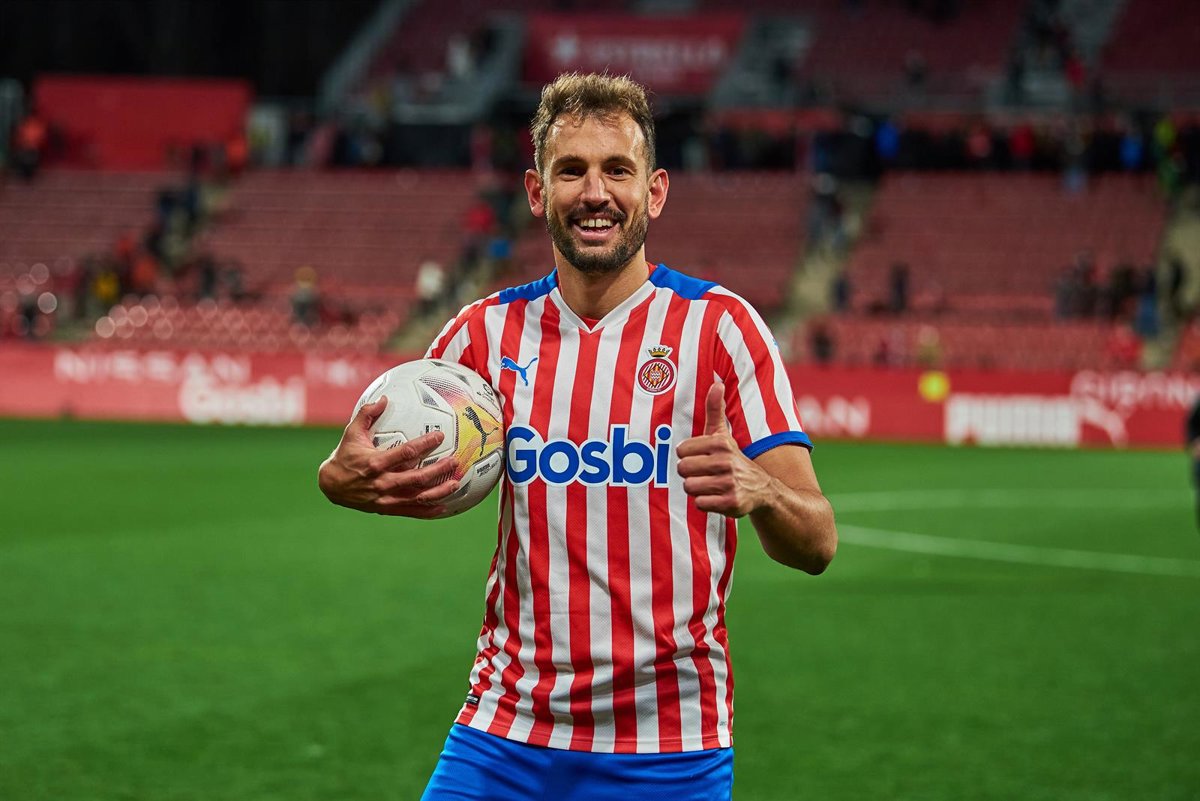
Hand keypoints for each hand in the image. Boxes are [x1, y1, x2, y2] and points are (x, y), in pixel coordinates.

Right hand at [318, 396, 460, 517]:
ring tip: (455, 484)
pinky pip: (411, 511)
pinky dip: (428, 511)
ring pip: (417, 497)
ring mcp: (385, 498)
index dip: (425, 444)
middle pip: (416, 477)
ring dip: (438, 491)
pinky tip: (444, 507)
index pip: (406, 452)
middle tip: (454, 461)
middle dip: (438, 470)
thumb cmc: (344, 456)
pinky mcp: (386, 509)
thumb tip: (384, 398)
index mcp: (375, 462)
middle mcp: (382, 482)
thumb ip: (367, 414)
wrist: (331, 486)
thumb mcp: (351, 433)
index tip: (440, 436)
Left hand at [676, 382, 772, 517]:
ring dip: (697, 489)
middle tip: (705, 474)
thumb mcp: (724, 435)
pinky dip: (705, 503)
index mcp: (720, 443)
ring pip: (689, 487)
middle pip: (682, 469)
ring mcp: (729, 483)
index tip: (701, 458)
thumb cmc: (734, 459)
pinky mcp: (732, 503)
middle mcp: (725, 462)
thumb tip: (717, 383)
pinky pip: (700, 504)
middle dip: (690, 473)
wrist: (764, 490)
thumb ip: (715, 410)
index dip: (688, 456)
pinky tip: (717, 497)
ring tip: (711, 485)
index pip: (681, 450)